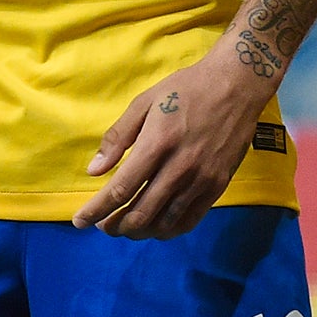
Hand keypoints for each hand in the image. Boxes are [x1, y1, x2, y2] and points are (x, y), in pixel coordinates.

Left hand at [72, 43, 273, 239]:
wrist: (236, 85)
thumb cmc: (185, 88)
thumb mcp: (145, 102)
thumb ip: (118, 137)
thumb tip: (94, 170)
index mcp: (156, 143)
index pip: (120, 189)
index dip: (97, 210)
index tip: (80, 221)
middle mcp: (179, 167)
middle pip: (141, 212)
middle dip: (116, 226)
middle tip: (103, 227)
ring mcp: (202, 179)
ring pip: (165, 221)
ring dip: (140, 231)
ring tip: (125, 229)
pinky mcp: (218, 185)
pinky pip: (190, 219)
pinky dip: (169, 230)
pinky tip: (156, 229)